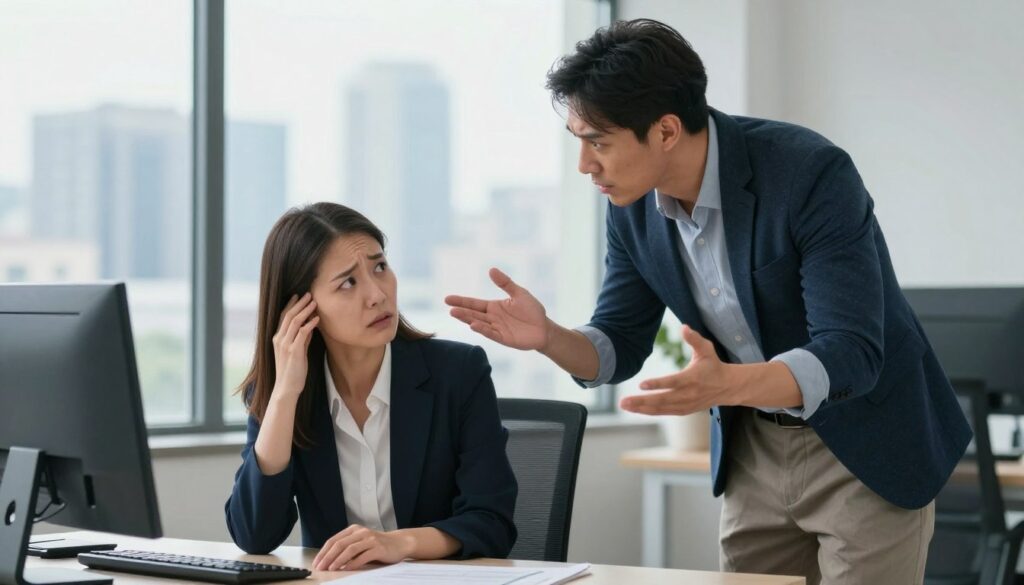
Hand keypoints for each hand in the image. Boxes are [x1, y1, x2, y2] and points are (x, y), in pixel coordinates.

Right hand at [272, 292, 319, 398]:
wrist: (286, 388)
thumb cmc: (292, 371)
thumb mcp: (297, 352)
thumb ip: (302, 339)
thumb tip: (310, 326)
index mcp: (278, 339)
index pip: (283, 317)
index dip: (291, 305)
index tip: (299, 296)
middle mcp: (279, 339)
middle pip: (288, 316)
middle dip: (299, 304)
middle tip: (309, 294)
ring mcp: (286, 345)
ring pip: (294, 322)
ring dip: (305, 311)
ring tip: (314, 303)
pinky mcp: (294, 351)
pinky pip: (302, 333)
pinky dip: (310, 324)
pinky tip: (317, 319)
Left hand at [312, 525, 412, 570]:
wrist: (399, 543)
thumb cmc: (377, 545)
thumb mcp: (361, 542)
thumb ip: (347, 547)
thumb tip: (329, 560)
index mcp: (354, 530)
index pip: (334, 540)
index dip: (324, 552)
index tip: (317, 562)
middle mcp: (361, 532)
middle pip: (340, 544)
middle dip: (328, 557)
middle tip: (321, 567)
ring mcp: (370, 539)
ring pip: (350, 549)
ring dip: (338, 560)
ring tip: (331, 568)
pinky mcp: (378, 548)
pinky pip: (363, 556)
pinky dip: (353, 563)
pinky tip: (346, 569)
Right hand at [444, 268, 548, 350]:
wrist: (545, 328)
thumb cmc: (532, 310)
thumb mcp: (519, 293)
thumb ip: (505, 283)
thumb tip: (491, 269)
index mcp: (494, 307)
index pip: (474, 303)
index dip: (462, 301)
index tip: (447, 299)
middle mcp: (492, 318)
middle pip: (473, 313)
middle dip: (461, 311)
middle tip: (449, 308)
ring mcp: (497, 329)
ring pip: (479, 323)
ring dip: (467, 319)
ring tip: (455, 314)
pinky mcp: (504, 338)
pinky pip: (491, 333)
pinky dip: (482, 330)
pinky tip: (473, 325)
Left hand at [620, 325, 735, 415]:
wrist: (727, 387)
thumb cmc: (713, 365)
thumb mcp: (707, 349)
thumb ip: (694, 339)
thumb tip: (683, 326)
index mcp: (693, 378)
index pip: (673, 382)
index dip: (658, 384)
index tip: (642, 385)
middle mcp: (688, 394)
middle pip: (662, 400)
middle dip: (641, 401)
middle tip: (623, 401)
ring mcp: (685, 405)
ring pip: (661, 408)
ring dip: (641, 408)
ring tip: (624, 405)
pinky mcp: (683, 410)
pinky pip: (664, 412)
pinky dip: (649, 412)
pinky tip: (635, 409)